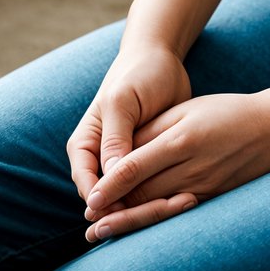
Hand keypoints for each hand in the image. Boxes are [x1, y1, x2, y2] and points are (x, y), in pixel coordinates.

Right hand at [66, 42, 191, 207]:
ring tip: (177, 204)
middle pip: (108, 198)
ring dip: (150, 205)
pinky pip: (150, 187)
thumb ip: (115, 139)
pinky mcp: (146, 161)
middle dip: (131, 210)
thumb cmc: (138, 75)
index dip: (105, 204)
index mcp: (84, 146)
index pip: (88, 187)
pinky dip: (164, 193)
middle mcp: (100, 160)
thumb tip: (109, 181)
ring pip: (130, 197)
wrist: (161, 58)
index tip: (129, 212)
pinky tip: (185, 196)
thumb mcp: (123, 101)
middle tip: (161, 211)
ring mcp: (123, 163)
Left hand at [83, 91, 269, 243]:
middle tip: (88, 223)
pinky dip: (154, 220)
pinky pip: (177, 213)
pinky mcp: (211, 197)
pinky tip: (139, 225)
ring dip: (129, 221)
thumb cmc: (226, 112)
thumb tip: (121, 151)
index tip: (90, 199)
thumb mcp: (188, 109)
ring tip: (103, 231)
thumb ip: (154, 128)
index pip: (136, 166)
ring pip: (158, 208)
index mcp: (182, 139)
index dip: (110, 185)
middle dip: (114, 210)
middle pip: (144, 194)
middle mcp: (192, 168)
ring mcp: (203, 187)